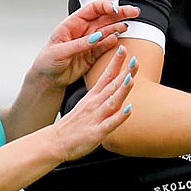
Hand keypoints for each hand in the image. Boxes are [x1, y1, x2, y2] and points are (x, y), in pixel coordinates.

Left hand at [28, 0, 139, 90]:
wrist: (47, 78)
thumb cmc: (47, 61)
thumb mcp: (60, 52)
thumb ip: (79, 44)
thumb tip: (97, 37)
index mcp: (72, 23)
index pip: (92, 9)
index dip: (106, 7)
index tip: (116, 10)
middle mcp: (83, 30)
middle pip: (104, 17)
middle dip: (119, 14)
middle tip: (134, 12)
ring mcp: (89, 42)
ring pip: (107, 31)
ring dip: (118, 27)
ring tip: (126, 27)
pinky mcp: (92, 54)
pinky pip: (105, 46)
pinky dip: (112, 43)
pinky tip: (118, 40)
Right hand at [47, 47, 134, 161]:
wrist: (55, 142)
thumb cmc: (73, 126)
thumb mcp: (86, 105)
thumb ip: (101, 97)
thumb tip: (114, 89)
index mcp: (93, 97)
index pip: (106, 76)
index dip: (115, 62)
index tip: (123, 49)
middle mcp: (95, 104)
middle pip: (112, 86)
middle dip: (124, 72)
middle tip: (135, 59)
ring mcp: (96, 118)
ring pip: (112, 101)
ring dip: (122, 90)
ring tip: (131, 79)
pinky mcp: (97, 132)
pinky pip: (110, 124)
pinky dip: (119, 116)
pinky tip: (128, 110)